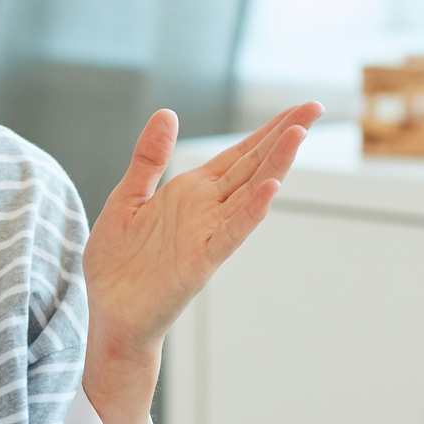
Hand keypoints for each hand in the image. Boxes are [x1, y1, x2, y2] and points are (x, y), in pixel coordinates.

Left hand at [83, 104, 322, 361]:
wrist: (108, 316)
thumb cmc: (116, 265)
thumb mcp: (125, 198)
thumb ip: (148, 159)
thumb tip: (167, 112)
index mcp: (189, 192)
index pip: (238, 155)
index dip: (267, 130)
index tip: (299, 108)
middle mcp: (206, 210)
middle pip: (252, 166)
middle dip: (282, 136)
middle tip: (314, 107)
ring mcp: (207, 235)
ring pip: (249, 194)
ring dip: (274, 165)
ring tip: (298, 134)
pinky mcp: (200, 262)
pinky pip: (231, 233)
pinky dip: (251, 211)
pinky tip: (271, 190)